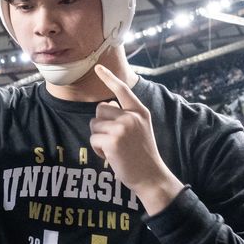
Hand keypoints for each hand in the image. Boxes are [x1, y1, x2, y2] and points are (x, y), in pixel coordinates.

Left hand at [89, 65, 183, 214]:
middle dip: (101, 124)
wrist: (151, 176)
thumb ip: (127, 116)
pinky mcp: (112, 140)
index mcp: (140, 112)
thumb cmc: (142, 155)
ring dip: (99, 139)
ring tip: (114, 149)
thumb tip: (105, 107)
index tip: (97, 67)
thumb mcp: (141, 129)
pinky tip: (110, 157)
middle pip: (100, 109)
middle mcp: (132, 116)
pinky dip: (97, 150)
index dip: (108, 78)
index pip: (122, 90)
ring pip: (94, 125)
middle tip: (114, 140)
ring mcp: (122, 128)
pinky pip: (92, 139)